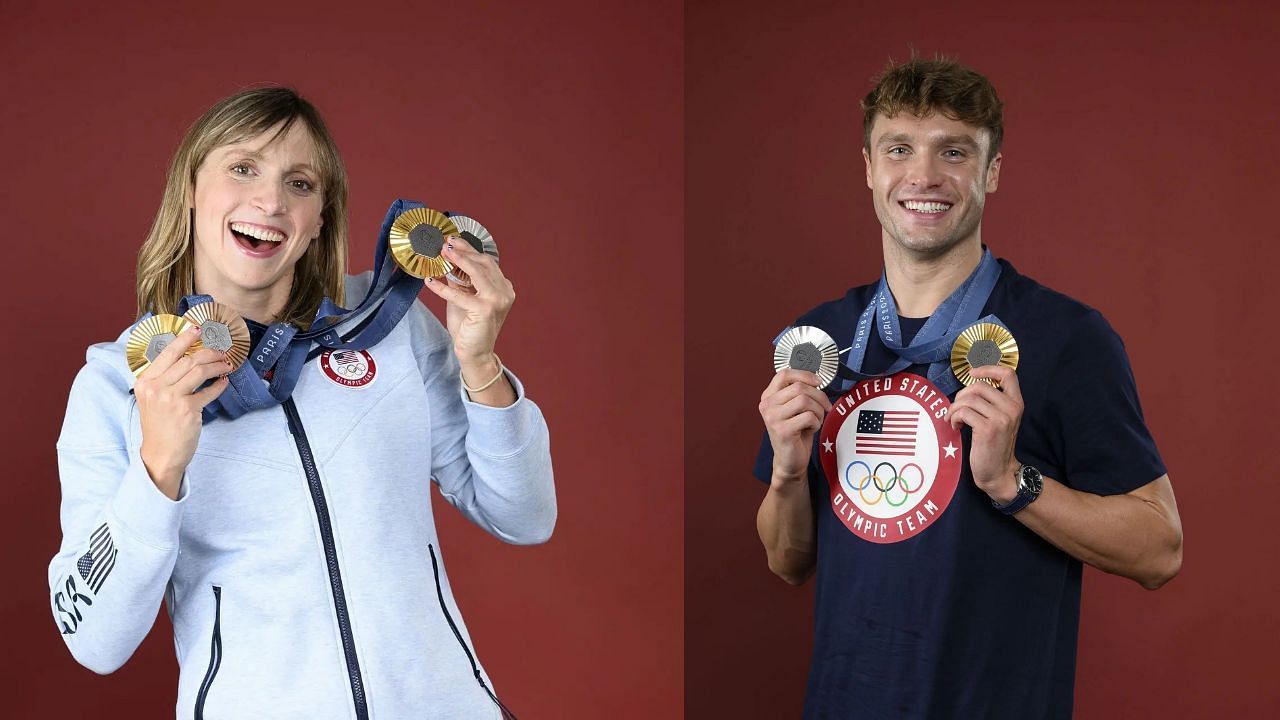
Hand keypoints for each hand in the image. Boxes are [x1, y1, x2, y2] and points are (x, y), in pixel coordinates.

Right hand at [135, 325, 231, 498]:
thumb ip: (164, 379)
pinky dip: (219, 385)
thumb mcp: (152, 399)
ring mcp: (171, 398)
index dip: (184, 338)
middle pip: (188, 359)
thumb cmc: (159, 426)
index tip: (198, 329)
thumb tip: (187, 357)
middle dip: (209, 352)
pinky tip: (224, 382)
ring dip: (217, 366)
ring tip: (226, 365)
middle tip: (221, 351)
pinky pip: (209, 391)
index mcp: (145, 381)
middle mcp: (155, 387)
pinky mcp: (187, 409)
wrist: (160, 454)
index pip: (167, 353)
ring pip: (199, 371)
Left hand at [422, 236, 513, 366]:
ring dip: (458, 260)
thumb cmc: (470, 327)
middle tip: (445, 243)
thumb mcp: (463, 297)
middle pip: (483, 264)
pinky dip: (443, 287)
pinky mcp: (486, 309)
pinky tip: (430, 281)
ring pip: (477, 272)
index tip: (453, 241)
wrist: (475, 353)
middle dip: (464, 251)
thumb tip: (446, 261)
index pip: (487, 263)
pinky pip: (460, 294)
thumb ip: (459, 281)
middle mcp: (505, 292)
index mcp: (503, 288)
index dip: (470, 250)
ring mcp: (498, 300)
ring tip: (442, 252)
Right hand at [759, 369, 831, 484]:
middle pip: (799, 387)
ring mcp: (772, 417)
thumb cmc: (795, 433)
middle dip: (819, 396)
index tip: (818, 382)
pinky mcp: (782, 430)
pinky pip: (808, 417)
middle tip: (825, 407)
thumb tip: (816, 380)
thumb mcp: (795, 408)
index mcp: (768, 396)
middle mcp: (767, 405)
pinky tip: (811, 429)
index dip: (804, 375)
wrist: (789, 460)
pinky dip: (816, 423)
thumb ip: (799, 393)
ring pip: (805, 400)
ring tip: (816, 420)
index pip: (784, 374)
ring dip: (818, 410)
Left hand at [948, 364, 1022, 502]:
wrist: (999, 472)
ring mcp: (1001, 419)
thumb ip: (991, 401)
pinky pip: (963, 412)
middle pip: (980, 385)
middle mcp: (1012, 408)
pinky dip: (954, 418)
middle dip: (961, 395)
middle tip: (957, 409)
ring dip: (954, 409)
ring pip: (968, 399)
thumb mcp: (1000, 419)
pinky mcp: (988, 430)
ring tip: (954, 420)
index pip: (1008, 373)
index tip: (972, 373)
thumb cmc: (994, 445)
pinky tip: (956, 427)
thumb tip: (969, 384)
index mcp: (1016, 403)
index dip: (988, 368)